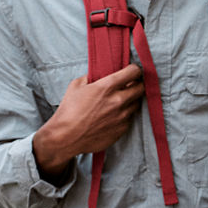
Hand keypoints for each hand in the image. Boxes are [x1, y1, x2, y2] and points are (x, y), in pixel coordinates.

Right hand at [32, 62, 143, 180]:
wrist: (66, 137)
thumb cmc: (69, 111)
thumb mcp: (76, 86)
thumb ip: (92, 77)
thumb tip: (100, 74)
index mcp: (107, 87)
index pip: (134, 72)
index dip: (134, 69)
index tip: (131, 71)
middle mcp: (118, 101)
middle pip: (141, 88)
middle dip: (136, 84)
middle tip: (129, 85)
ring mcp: (122, 116)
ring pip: (137, 103)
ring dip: (132, 100)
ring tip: (120, 101)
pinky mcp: (122, 129)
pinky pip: (130, 118)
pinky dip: (125, 114)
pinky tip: (114, 115)